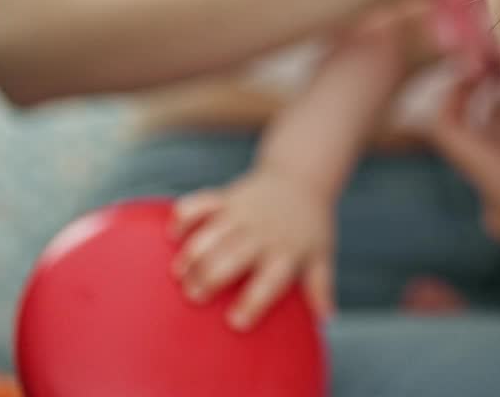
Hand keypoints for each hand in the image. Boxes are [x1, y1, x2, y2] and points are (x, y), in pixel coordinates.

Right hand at [172, 169, 334, 330]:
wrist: (300, 178)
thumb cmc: (309, 224)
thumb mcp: (321, 254)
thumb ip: (320, 285)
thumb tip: (326, 317)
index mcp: (286, 252)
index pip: (270, 281)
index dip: (253, 302)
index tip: (235, 322)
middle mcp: (262, 233)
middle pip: (232, 257)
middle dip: (210, 277)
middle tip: (194, 296)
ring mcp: (242, 213)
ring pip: (211, 233)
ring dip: (192, 254)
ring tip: (179, 274)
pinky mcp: (226, 197)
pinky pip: (201, 203)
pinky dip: (184, 216)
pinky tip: (173, 234)